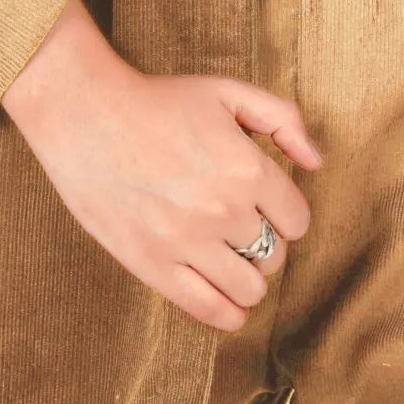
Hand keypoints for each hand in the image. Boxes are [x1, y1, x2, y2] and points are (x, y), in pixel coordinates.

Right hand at [1, 0, 321, 331]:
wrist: (87, 115)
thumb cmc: (159, 100)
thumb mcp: (227, 91)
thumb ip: (282, 119)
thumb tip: (316, 163)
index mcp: (247, 168)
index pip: (297, 220)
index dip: (286, 213)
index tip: (267, 205)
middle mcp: (223, 210)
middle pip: (275, 256)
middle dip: (265, 242)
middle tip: (241, 226)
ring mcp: (188, 242)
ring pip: (249, 290)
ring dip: (246, 277)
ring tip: (229, 257)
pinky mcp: (153, 265)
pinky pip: (210, 311)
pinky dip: (227, 312)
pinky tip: (224, 296)